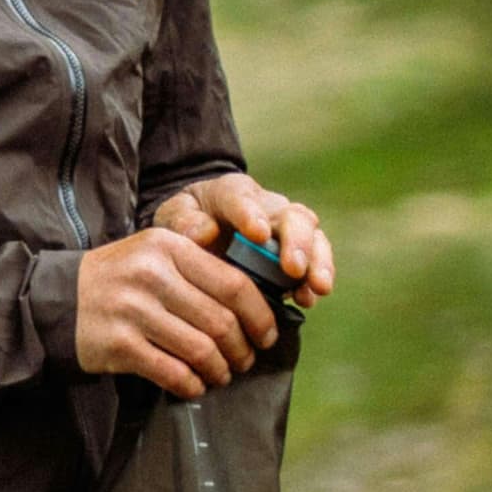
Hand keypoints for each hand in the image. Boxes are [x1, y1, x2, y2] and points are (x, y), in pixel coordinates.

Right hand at [75, 227, 278, 398]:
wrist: (54, 299)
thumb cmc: (118, 280)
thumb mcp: (154, 255)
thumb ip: (199, 269)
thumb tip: (258, 305)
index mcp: (167, 246)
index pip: (234, 284)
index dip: (260, 316)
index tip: (266, 336)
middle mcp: (150, 274)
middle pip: (221, 321)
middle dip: (241, 350)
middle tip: (242, 361)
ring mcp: (131, 309)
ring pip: (201, 350)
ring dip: (219, 370)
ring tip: (219, 375)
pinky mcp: (118, 344)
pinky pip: (172, 372)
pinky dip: (191, 384)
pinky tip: (193, 385)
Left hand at [149, 172, 335, 305]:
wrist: (203, 230)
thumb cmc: (187, 221)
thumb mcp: (174, 216)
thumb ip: (183, 221)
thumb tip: (205, 233)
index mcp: (233, 192)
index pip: (243, 199)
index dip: (251, 215)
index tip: (257, 235)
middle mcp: (269, 207)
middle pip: (293, 216)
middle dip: (297, 242)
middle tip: (294, 268)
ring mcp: (288, 230)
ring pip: (313, 239)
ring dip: (317, 264)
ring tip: (317, 288)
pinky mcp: (298, 255)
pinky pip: (315, 263)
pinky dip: (314, 281)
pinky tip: (308, 299)